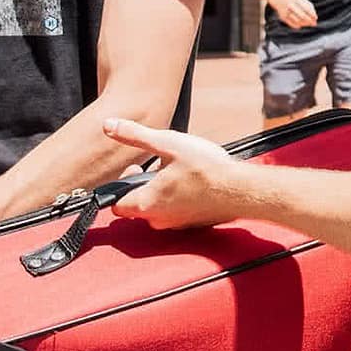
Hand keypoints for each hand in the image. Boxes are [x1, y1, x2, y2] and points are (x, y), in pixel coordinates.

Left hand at [102, 118, 243, 230]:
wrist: (242, 190)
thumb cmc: (206, 168)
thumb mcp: (167, 143)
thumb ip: (134, 135)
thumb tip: (109, 125)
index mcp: (146, 203)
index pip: (116, 205)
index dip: (122, 184)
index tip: (137, 167)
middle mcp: (158, 219)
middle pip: (137, 205)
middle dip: (143, 184)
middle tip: (160, 166)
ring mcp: (177, 224)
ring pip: (158, 209)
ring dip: (162, 190)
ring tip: (179, 171)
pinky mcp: (193, 224)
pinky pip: (177, 212)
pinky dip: (179, 198)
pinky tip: (193, 182)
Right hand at [269, 0, 318, 29]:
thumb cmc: (294, 0)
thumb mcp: (302, 0)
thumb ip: (310, 7)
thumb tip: (315, 18)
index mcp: (296, 0)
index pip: (306, 8)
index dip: (312, 14)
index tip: (316, 18)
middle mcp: (290, 5)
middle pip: (302, 16)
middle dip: (309, 21)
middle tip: (314, 23)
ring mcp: (286, 12)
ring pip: (298, 21)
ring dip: (305, 24)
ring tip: (308, 23)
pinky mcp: (283, 17)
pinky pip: (293, 24)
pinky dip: (299, 25)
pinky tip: (301, 24)